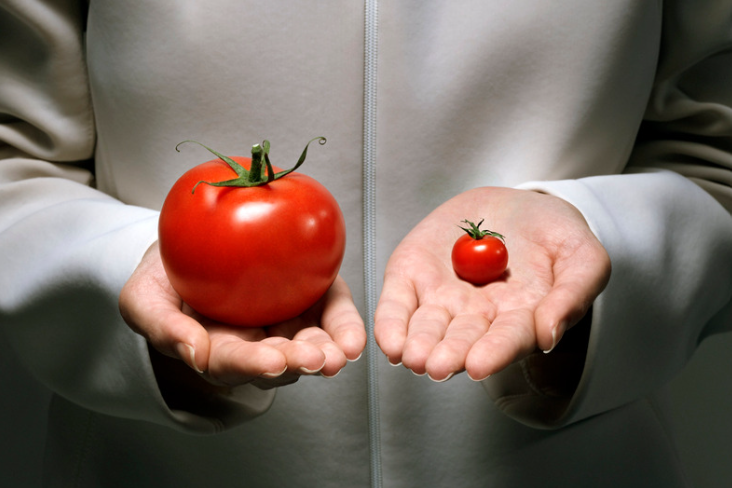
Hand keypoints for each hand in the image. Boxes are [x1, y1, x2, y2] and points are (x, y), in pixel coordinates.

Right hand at [119, 242, 365, 389]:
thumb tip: (192, 351)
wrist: (192, 238)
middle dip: (299, 362)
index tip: (270, 361)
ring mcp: (285, 321)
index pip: (233, 363)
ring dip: (330, 349)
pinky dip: (345, 325)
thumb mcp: (144, 296)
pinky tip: (355, 337)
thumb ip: (161, 325)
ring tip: (343, 351)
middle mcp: (255, 342)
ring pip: (310, 343)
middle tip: (317, 359)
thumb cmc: (165, 273)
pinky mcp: (311, 296)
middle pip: (279, 360)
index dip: (252, 364)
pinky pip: (331, 313)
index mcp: (217, 348)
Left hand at [374, 187, 609, 381]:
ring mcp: (443, 297)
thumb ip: (573, 294)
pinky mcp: (413, 276)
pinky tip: (389, 340)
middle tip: (437, 366)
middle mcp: (477, 316)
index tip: (479, 364)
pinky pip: (398, 303)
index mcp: (519, 318)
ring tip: (411, 355)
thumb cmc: (554, 236)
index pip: (506, 340)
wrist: (517, 205)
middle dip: (448, 354)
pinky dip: (391, 321)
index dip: (493, 351)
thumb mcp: (582, 257)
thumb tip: (550, 335)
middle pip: (461, 340)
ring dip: (418, 343)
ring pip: (426, 327)